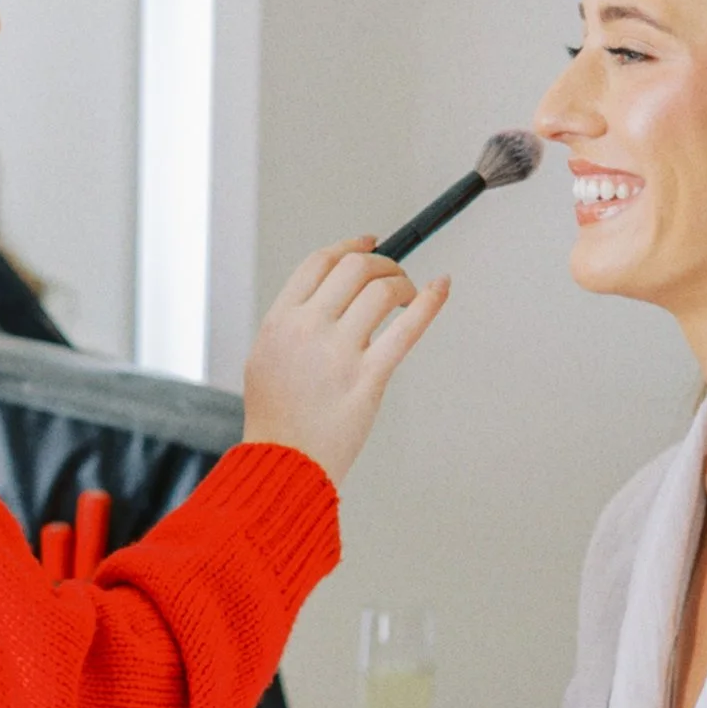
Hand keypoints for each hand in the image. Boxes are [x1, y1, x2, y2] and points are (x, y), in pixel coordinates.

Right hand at [241, 242, 449, 486]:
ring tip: (408, 297)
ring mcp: (339, 352)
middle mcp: (307, 329)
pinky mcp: (369, 377)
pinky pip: (407, 328)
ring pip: (382, 289)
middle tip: (394, 274)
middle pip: (354, 267)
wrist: (285, 464)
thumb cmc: (277, 419)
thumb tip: (330, 296)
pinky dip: (430, 302)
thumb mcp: (266, 357)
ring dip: (403, 284)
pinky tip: (441, 288)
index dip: (349, 245)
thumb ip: (294, 322)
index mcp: (280, 320)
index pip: (319, 262)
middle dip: (382, 262)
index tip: (368, 243)